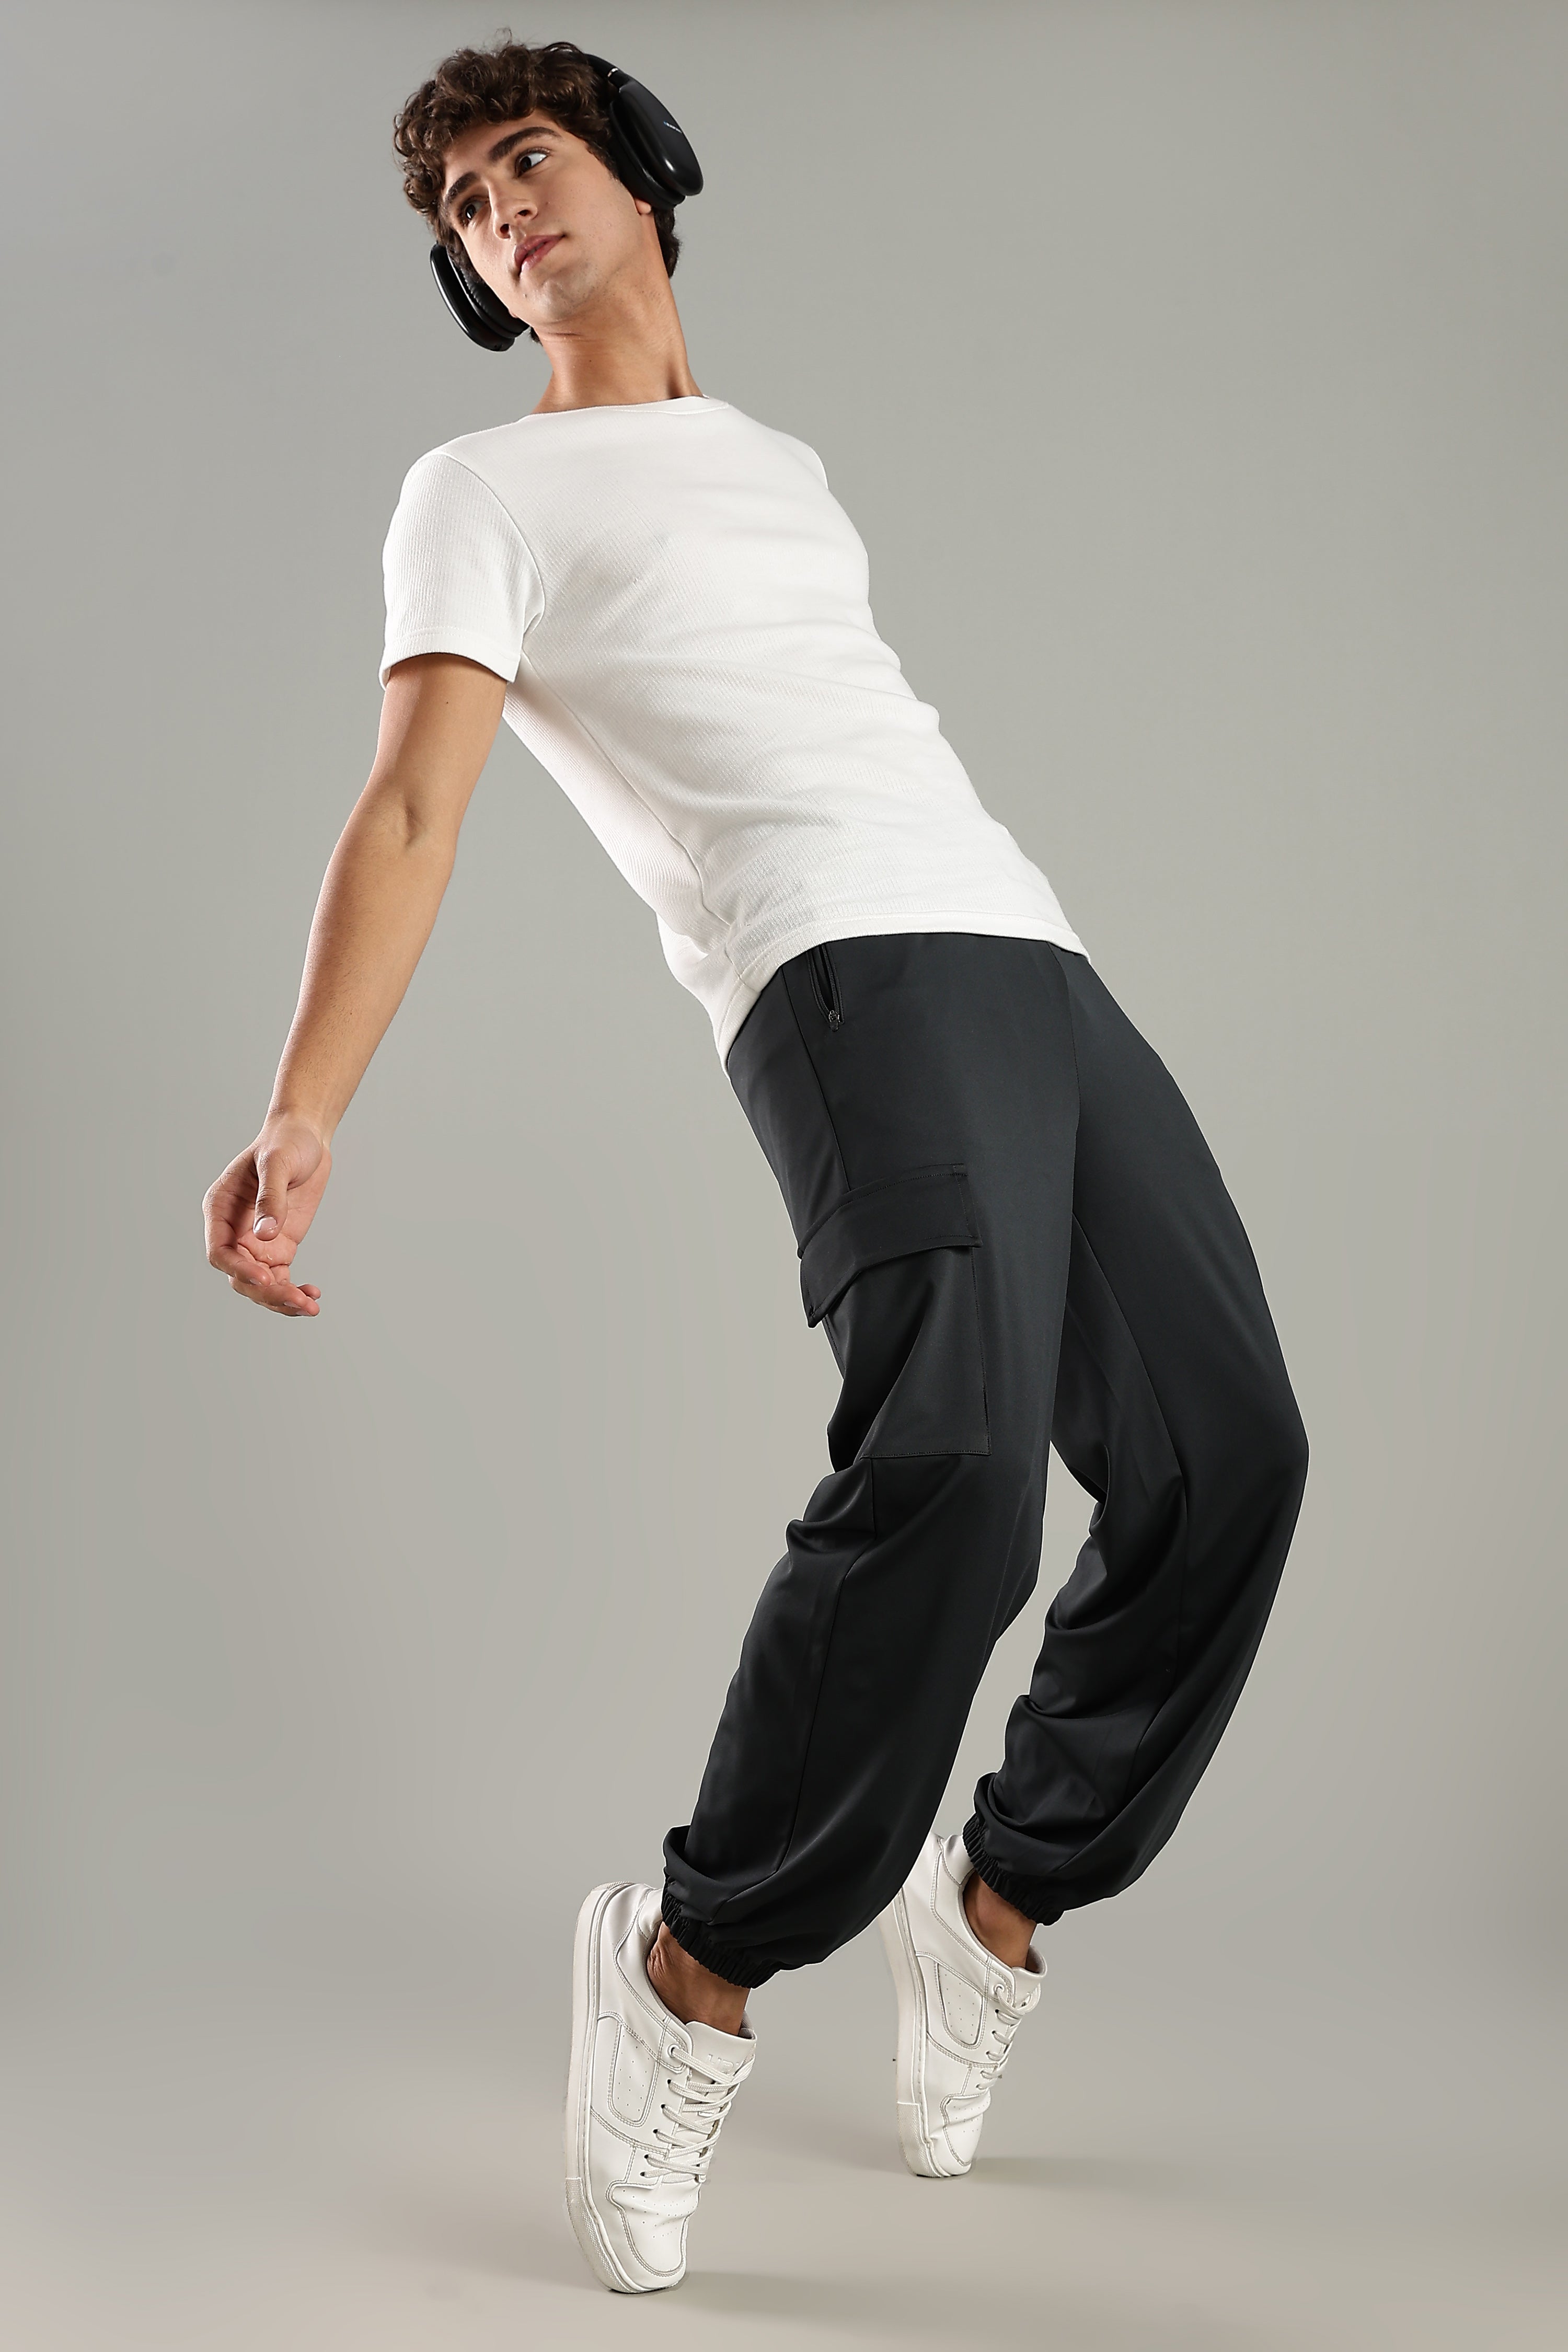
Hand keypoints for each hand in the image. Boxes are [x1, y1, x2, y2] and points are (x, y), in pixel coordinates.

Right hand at [203, 1114, 332, 1315]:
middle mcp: (234, 1232)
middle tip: (297, 1301)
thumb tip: (266, 1234)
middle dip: (267, 1292)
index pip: (219, 1251)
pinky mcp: (279, 1248)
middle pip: (241, 1276)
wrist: (307, 1138)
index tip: (264, 1278)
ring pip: (261, 1285)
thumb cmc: (285, 1142)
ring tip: (310, 1306)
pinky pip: (282, 1280)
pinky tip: (313, 1297)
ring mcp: (256, 1243)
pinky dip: (295, 1292)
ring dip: (282, 1299)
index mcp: (220, 1210)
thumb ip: (270, 1198)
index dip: (237, 1269)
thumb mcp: (277, 1163)